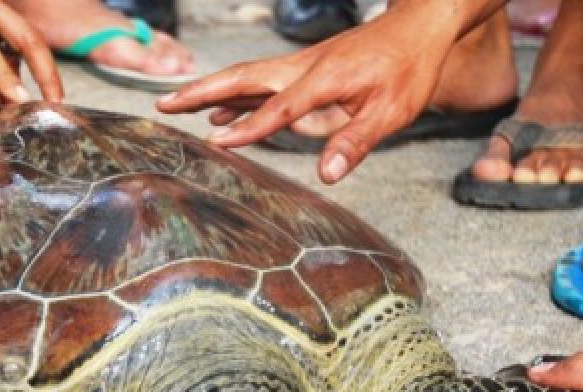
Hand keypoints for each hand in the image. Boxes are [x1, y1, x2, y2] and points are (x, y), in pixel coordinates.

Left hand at [0, 0, 62, 131]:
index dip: (2, 74)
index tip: (19, 100)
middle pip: (26, 34)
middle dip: (46, 71)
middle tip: (55, 105)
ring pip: (27, 36)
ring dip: (38, 71)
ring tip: (39, 107)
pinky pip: (14, 39)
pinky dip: (15, 67)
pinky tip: (7, 96)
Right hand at [156, 2, 466, 182]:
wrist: (418, 26)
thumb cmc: (409, 69)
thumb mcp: (393, 111)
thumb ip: (357, 141)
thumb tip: (328, 174)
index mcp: (325, 78)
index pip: (279, 107)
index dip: (249, 127)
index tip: (217, 143)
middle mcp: (303, 67)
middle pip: (243, 78)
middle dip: (202, 92)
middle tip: (164, 104)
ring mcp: (299, 65)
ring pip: (244, 76)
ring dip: (208, 91)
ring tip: (174, 107)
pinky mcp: (302, 68)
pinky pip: (258, 81)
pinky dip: (232, 95)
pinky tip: (219, 114)